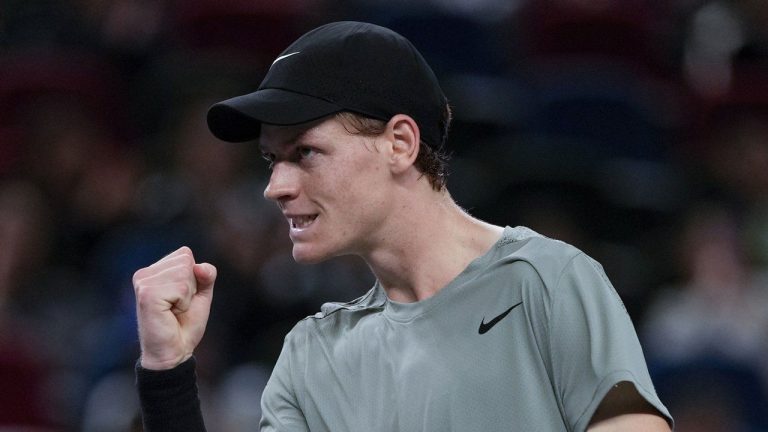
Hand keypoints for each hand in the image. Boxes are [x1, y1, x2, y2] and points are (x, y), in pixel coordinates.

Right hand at [133, 246, 216, 369]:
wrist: (175, 351)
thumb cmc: (185, 324)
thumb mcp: (201, 294)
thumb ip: (206, 274)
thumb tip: (199, 266)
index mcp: (154, 270)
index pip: (185, 254)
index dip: (194, 278)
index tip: (182, 298)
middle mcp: (145, 274)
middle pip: (186, 261)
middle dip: (190, 286)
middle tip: (178, 306)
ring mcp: (143, 283)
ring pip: (184, 273)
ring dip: (187, 296)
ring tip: (173, 310)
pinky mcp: (147, 295)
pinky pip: (181, 287)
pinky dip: (183, 303)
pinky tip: (170, 313)